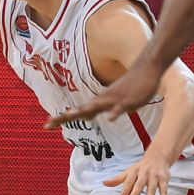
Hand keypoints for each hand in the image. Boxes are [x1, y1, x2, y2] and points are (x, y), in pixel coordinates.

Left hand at [45, 60, 164, 127]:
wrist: (147, 68)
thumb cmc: (130, 86)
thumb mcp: (112, 101)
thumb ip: (100, 109)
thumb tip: (87, 117)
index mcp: (98, 102)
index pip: (77, 113)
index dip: (62, 119)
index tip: (46, 125)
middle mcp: (103, 100)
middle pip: (81, 111)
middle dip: (65, 117)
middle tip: (48, 124)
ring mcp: (115, 99)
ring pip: (97, 106)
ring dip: (84, 112)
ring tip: (70, 116)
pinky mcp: (129, 99)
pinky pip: (120, 108)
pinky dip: (115, 113)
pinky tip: (110, 119)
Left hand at [104, 154, 169, 194]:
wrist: (158, 157)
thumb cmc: (141, 167)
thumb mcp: (129, 172)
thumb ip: (117, 179)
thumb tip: (104, 183)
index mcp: (134, 172)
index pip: (128, 181)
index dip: (125, 190)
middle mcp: (144, 173)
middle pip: (139, 184)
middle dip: (135, 193)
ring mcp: (154, 176)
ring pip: (152, 188)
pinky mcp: (164, 179)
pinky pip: (164, 189)